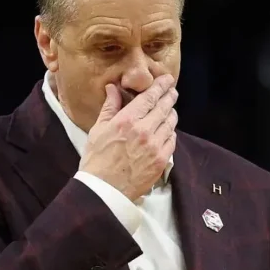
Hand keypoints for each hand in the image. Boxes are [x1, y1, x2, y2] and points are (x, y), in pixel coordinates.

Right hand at [80, 74, 178, 201]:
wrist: (104, 189)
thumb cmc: (97, 159)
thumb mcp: (98, 129)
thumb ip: (110, 107)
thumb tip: (113, 88)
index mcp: (127, 120)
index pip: (150, 97)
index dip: (161, 86)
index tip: (167, 80)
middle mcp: (144, 130)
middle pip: (164, 107)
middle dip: (169, 96)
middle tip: (172, 91)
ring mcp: (155, 146)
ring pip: (170, 123)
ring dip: (171, 114)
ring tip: (169, 110)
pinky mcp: (162, 159)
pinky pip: (172, 140)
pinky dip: (170, 132)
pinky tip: (166, 130)